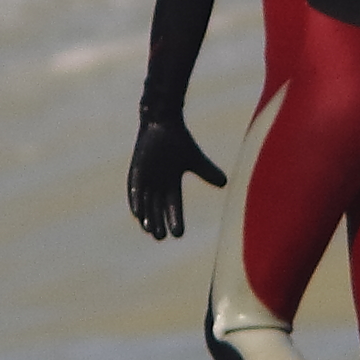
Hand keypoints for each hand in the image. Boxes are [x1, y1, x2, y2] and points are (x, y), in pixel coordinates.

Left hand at [126, 115, 228, 239]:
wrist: (162, 122)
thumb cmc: (178, 140)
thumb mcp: (195, 160)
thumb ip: (207, 172)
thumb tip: (225, 183)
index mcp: (171, 184)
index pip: (174, 206)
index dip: (176, 219)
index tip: (179, 234)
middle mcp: (157, 185)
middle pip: (157, 208)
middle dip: (159, 222)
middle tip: (161, 237)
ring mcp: (145, 179)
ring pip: (145, 203)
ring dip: (147, 216)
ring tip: (150, 230)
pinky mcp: (136, 171)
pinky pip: (135, 190)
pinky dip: (136, 201)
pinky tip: (137, 213)